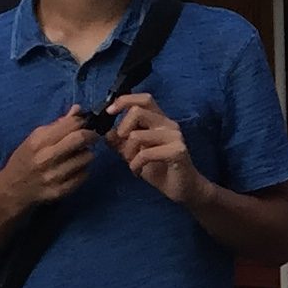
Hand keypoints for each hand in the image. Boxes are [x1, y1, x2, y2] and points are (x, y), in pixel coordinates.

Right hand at [0, 108, 99, 218]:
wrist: (11, 190)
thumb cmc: (24, 160)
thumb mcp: (34, 138)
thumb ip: (57, 124)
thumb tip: (78, 109)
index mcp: (39, 141)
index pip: (72, 124)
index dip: (83, 121)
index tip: (85, 123)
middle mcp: (46, 158)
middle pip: (82, 138)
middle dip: (91, 135)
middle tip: (91, 136)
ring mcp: (54, 176)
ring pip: (87, 157)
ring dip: (87, 154)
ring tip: (78, 154)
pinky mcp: (60, 190)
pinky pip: (84, 175)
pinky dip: (83, 170)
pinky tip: (73, 169)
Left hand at [104, 93, 202, 207]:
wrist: (182, 189)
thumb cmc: (159, 169)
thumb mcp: (133, 154)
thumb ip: (120, 142)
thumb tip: (106, 132)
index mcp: (160, 120)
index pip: (144, 99)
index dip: (124, 101)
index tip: (109, 112)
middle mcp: (168, 124)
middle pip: (138, 111)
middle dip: (122, 129)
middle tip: (122, 147)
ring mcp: (174, 137)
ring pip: (137, 135)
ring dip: (127, 152)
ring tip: (131, 163)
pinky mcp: (177, 151)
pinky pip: (145, 153)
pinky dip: (135, 165)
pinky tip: (138, 172)